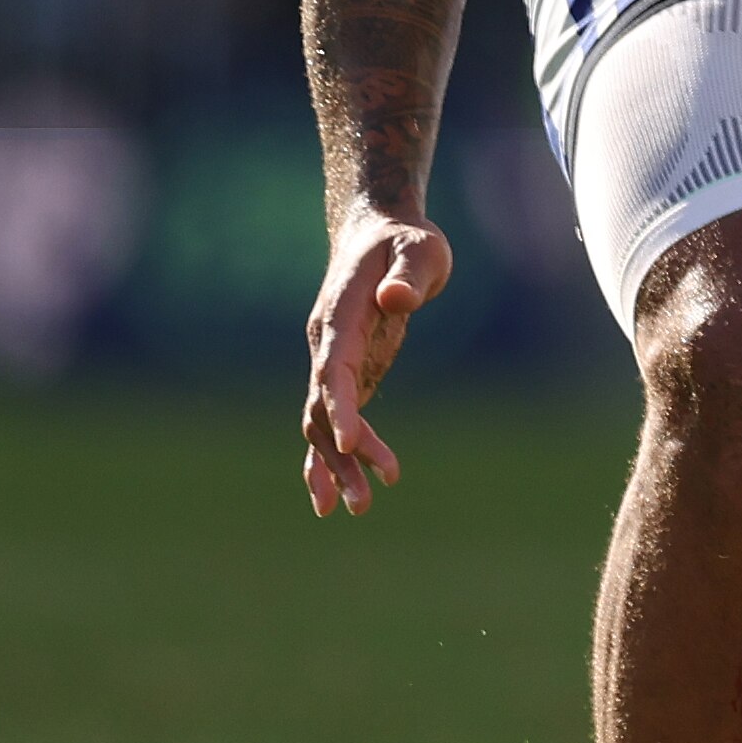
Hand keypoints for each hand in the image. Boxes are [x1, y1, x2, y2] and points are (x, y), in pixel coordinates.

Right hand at [302, 208, 442, 517]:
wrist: (376, 233)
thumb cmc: (404, 240)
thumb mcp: (419, 249)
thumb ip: (408, 273)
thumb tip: (397, 298)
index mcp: (341, 317)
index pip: (336, 368)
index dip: (342, 406)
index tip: (353, 442)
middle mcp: (327, 345)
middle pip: (324, 408)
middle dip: (341, 455)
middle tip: (362, 501)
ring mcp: (332, 361)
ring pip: (322, 423)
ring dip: (336, 466)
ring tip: (356, 509)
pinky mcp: (347, 373)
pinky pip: (331, 421)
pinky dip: (332, 456)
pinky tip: (337, 494)